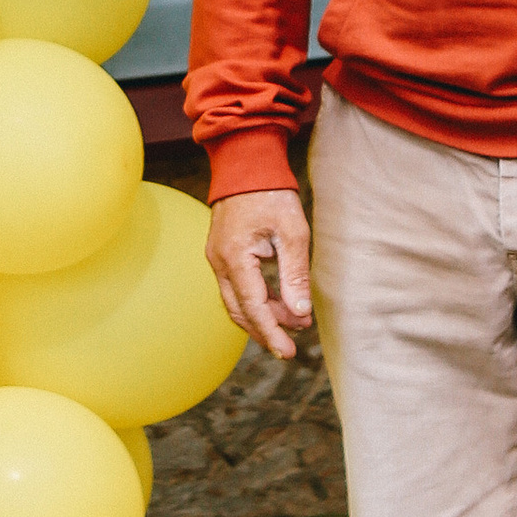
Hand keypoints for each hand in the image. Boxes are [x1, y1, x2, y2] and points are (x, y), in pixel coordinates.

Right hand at [207, 188, 311, 361]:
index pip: (253, 308)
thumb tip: (299, 312)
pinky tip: (278, 302)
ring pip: (236, 301)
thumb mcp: (292, 233)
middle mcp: (219, 262)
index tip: (289, 352)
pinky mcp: (221, 253)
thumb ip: (294, 275)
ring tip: (294, 320)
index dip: (271, 333)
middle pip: (240, 311)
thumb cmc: (271, 194)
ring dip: (263, 315)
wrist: (246, 164)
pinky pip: (235, 287)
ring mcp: (216, 257)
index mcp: (234, 258)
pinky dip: (256, 300)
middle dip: (267, 330)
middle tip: (294, 343)